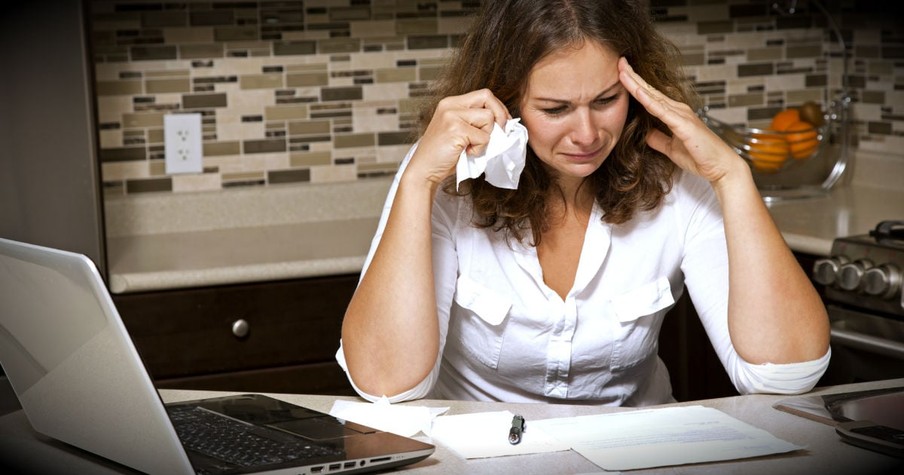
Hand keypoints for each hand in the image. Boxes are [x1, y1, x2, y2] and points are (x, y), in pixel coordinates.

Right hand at [407, 89, 510, 185]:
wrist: (423, 170)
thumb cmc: (443, 154)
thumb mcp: (459, 130)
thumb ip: (475, 121)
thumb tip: (504, 122)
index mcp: (451, 103)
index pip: (484, 94)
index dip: (497, 108)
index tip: (501, 124)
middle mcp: (450, 105)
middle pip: (488, 97)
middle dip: (499, 116)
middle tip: (495, 134)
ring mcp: (451, 116)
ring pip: (488, 118)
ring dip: (486, 136)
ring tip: (471, 146)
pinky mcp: (455, 130)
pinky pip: (484, 137)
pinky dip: (479, 149)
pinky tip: (466, 153)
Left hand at [618, 57, 744, 184]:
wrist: (720, 167)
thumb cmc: (699, 156)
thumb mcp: (671, 148)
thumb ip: (658, 139)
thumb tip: (646, 134)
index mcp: (674, 114)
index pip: (650, 96)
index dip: (635, 84)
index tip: (621, 73)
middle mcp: (678, 110)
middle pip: (650, 90)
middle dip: (633, 76)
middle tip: (619, 62)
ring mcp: (682, 115)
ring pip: (653, 96)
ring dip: (637, 83)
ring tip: (623, 70)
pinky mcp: (684, 125)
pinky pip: (662, 111)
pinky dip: (649, 100)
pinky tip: (638, 91)